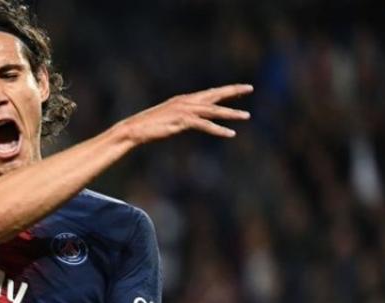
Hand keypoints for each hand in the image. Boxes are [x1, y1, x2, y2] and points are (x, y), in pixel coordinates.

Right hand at [116, 84, 252, 143]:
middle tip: (250, 87)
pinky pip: (205, 125)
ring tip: (247, 116)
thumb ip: (182, 119)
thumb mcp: (169, 120)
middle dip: (233, 91)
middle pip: (214, 94)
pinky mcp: (182, 121)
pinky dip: (218, 129)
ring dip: (231, 113)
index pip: (209, 93)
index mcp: (183, 100)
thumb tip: (190, 122)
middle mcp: (186, 101)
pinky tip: (230, 133)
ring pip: (213, 110)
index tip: (240, 89)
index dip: (225, 90)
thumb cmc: (148, 126)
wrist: (134, 129)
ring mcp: (184, 110)